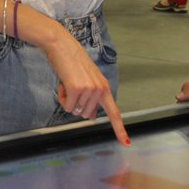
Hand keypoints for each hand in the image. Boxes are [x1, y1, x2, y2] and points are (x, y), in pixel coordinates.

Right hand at [42, 29, 129, 145]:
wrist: (62, 46)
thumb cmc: (73, 63)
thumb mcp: (87, 81)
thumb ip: (92, 99)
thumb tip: (90, 117)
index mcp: (105, 88)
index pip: (114, 113)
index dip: (120, 129)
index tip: (126, 143)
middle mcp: (100, 90)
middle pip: (86, 114)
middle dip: (76, 104)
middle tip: (73, 87)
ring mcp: (89, 90)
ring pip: (76, 111)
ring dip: (68, 101)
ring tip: (68, 83)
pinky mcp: (77, 89)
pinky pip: (67, 106)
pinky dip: (62, 98)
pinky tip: (63, 85)